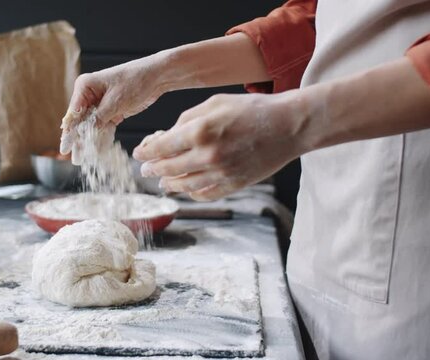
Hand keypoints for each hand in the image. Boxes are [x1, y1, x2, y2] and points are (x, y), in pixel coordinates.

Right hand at [59, 54, 171, 153]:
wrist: (156, 77)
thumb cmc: (136, 81)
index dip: (69, 133)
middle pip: (79, 121)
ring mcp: (100, 103)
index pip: (73, 113)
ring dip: (88, 142)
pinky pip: (102, 127)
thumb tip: (86, 133)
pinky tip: (98, 151)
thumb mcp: (115, 101)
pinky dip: (101, 138)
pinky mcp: (110, 110)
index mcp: (85, 86)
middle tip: (72, 158)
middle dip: (77, 140)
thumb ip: (99, 118)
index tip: (64, 149)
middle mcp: (89, 94)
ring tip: (81, 159)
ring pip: (90, 126)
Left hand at [132, 92, 308, 200]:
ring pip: (184, 185)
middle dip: (153, 169)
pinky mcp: (234, 185)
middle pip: (168, 169)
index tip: (139, 153)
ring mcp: (221, 174)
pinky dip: (192, 192)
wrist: (289, 126)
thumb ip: (187, 120)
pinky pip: (204, 194)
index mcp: (200, 131)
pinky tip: (187, 188)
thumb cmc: (253, 109)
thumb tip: (167, 136)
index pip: (161, 148)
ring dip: (169, 183)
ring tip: (163, 181)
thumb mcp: (215, 103)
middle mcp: (207, 156)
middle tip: (146, 169)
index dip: (146, 152)